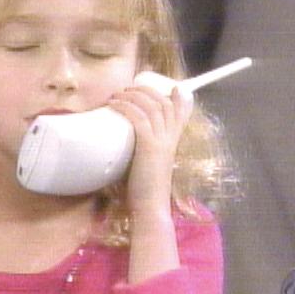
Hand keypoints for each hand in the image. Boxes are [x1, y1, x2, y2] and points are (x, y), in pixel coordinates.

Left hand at [107, 85, 192, 220]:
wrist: (151, 207)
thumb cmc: (145, 190)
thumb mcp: (149, 163)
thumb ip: (144, 151)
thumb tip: (125, 141)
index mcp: (172, 142)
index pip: (180, 111)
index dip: (175, 95)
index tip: (168, 86)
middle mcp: (170, 138)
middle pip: (164, 102)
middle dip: (146, 90)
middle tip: (128, 88)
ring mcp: (161, 142)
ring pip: (152, 106)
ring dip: (133, 95)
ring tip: (117, 94)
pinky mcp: (149, 147)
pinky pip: (139, 118)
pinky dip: (126, 107)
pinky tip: (114, 105)